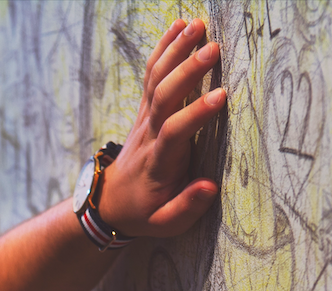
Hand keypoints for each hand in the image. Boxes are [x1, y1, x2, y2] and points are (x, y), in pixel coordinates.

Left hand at [98, 18, 225, 237]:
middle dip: (187, 71)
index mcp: (159, 162)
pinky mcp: (144, 110)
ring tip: (198, 25)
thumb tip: (209, 187)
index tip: (222, 97)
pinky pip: (151, 75)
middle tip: (213, 48)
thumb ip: (186, 207)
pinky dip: (163, 48)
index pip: (174, 132)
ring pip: (155, 79)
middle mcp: (149, 135)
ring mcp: (144, 119)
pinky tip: (178, 26)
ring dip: (175, 50)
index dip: (195, 114)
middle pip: (163, 97)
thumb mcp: (164, 224)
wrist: (110, 203)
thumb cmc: (144, 213)